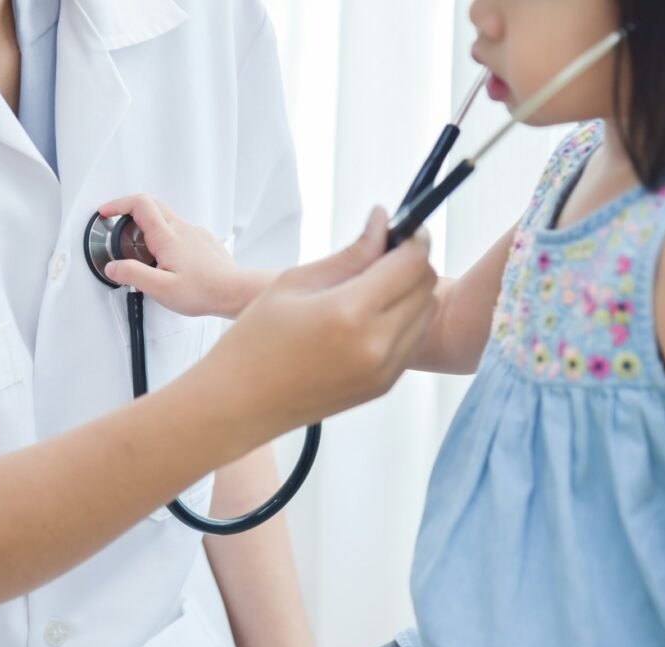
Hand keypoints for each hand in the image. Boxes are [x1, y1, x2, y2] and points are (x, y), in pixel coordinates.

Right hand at [97, 195, 266, 318]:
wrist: (235, 291)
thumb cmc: (203, 290)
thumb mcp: (161, 289)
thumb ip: (133, 275)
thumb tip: (113, 266)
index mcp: (167, 236)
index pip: (139, 204)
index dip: (118, 204)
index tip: (105, 212)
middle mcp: (182, 229)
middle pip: (152, 204)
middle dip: (130, 210)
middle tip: (117, 224)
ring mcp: (194, 232)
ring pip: (166, 217)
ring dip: (148, 225)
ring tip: (141, 250)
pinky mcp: (203, 241)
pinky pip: (180, 230)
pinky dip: (166, 236)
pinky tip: (167, 258)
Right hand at [199, 207, 439, 437]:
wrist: (239, 404)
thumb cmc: (254, 343)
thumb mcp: (295, 283)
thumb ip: (350, 253)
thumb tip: (381, 223)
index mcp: (348, 313)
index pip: (411, 263)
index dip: (412, 238)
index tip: (401, 228)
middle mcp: (375, 345)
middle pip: (426, 287)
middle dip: (412, 263)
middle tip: (383, 254)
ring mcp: (383, 370)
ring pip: (426, 314)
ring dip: (411, 292)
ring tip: (373, 286)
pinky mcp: (383, 386)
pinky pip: (412, 341)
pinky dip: (403, 321)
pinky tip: (370, 316)